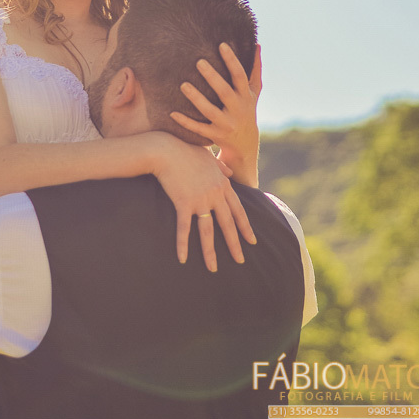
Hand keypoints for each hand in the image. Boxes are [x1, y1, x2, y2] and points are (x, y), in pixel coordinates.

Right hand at [151, 134, 256, 271]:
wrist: (166, 149)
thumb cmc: (185, 150)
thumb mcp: (207, 157)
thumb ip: (221, 167)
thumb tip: (230, 173)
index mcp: (222, 184)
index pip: (238, 210)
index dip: (245, 227)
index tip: (252, 241)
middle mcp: (215, 194)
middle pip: (227, 224)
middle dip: (234, 244)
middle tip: (240, 261)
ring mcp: (200, 200)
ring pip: (208, 231)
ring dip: (210, 252)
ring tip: (213, 269)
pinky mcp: (184, 203)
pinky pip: (184, 228)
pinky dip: (183, 244)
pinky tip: (183, 259)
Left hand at [170, 43, 261, 187]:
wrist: (245, 144)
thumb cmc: (246, 109)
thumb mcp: (253, 91)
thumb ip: (255, 68)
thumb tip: (256, 44)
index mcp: (245, 96)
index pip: (240, 76)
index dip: (232, 61)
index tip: (221, 45)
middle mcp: (237, 110)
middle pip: (225, 93)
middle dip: (213, 78)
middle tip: (199, 62)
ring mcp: (225, 124)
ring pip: (209, 111)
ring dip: (196, 99)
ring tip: (183, 85)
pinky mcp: (215, 135)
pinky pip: (198, 129)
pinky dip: (185, 122)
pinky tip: (172, 113)